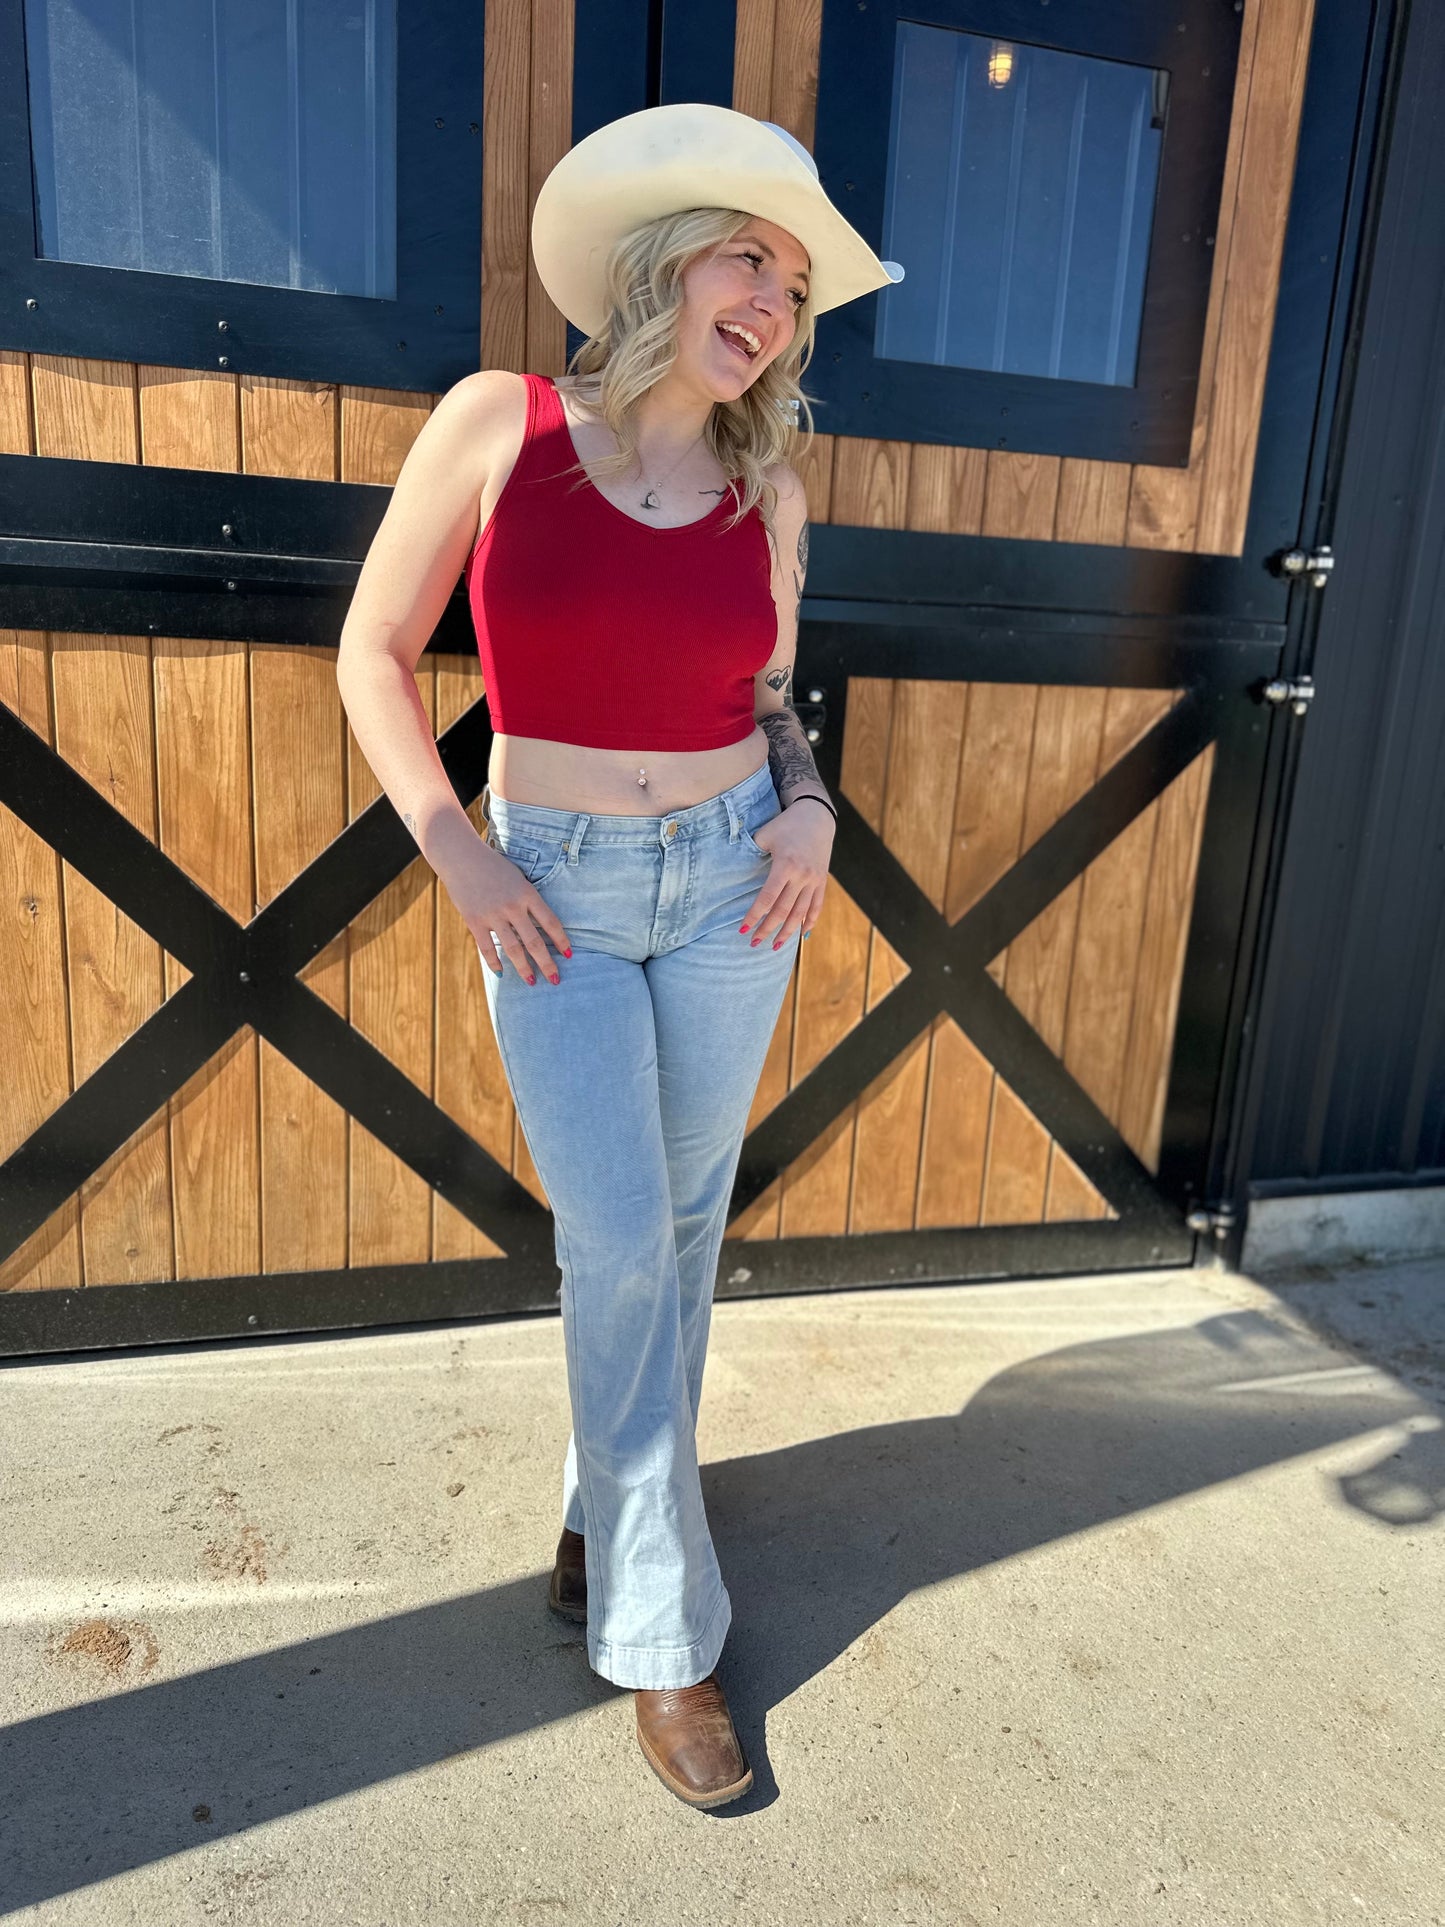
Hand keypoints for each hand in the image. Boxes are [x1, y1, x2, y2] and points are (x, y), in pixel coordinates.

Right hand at [436, 825, 571, 984]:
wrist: (461, 857)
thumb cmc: (493, 866)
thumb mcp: (517, 877)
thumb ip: (527, 900)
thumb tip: (539, 926)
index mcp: (527, 893)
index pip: (551, 922)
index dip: (561, 941)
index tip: (568, 955)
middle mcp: (512, 906)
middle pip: (534, 942)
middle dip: (547, 963)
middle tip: (555, 980)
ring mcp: (493, 915)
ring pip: (513, 949)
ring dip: (524, 968)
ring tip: (532, 982)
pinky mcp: (474, 921)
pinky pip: (487, 948)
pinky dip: (494, 962)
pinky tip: (502, 972)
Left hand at [741, 797, 833, 950]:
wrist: (817, 816)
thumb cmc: (785, 825)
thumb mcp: (765, 835)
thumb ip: (751, 853)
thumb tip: (736, 871)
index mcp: (785, 865)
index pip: (767, 898)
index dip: (754, 916)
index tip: (742, 929)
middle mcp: (802, 876)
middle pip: (783, 911)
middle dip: (767, 929)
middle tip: (754, 943)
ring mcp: (814, 880)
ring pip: (800, 914)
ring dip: (787, 932)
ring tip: (775, 946)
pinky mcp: (822, 881)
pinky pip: (816, 907)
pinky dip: (810, 922)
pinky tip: (801, 935)